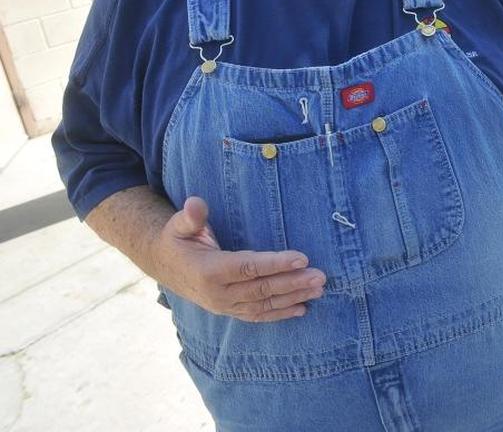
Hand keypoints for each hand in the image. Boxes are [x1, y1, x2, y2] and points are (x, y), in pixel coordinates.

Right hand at [155, 197, 325, 321]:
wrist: (166, 267)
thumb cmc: (178, 241)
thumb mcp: (179, 226)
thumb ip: (190, 217)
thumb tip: (196, 203)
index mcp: (207, 271)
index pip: (247, 267)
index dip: (275, 264)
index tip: (302, 258)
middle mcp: (217, 293)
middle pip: (261, 289)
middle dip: (293, 283)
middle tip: (320, 276)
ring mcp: (224, 306)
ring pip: (263, 304)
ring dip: (293, 298)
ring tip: (319, 289)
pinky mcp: (230, 311)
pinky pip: (258, 315)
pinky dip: (280, 313)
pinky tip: (302, 309)